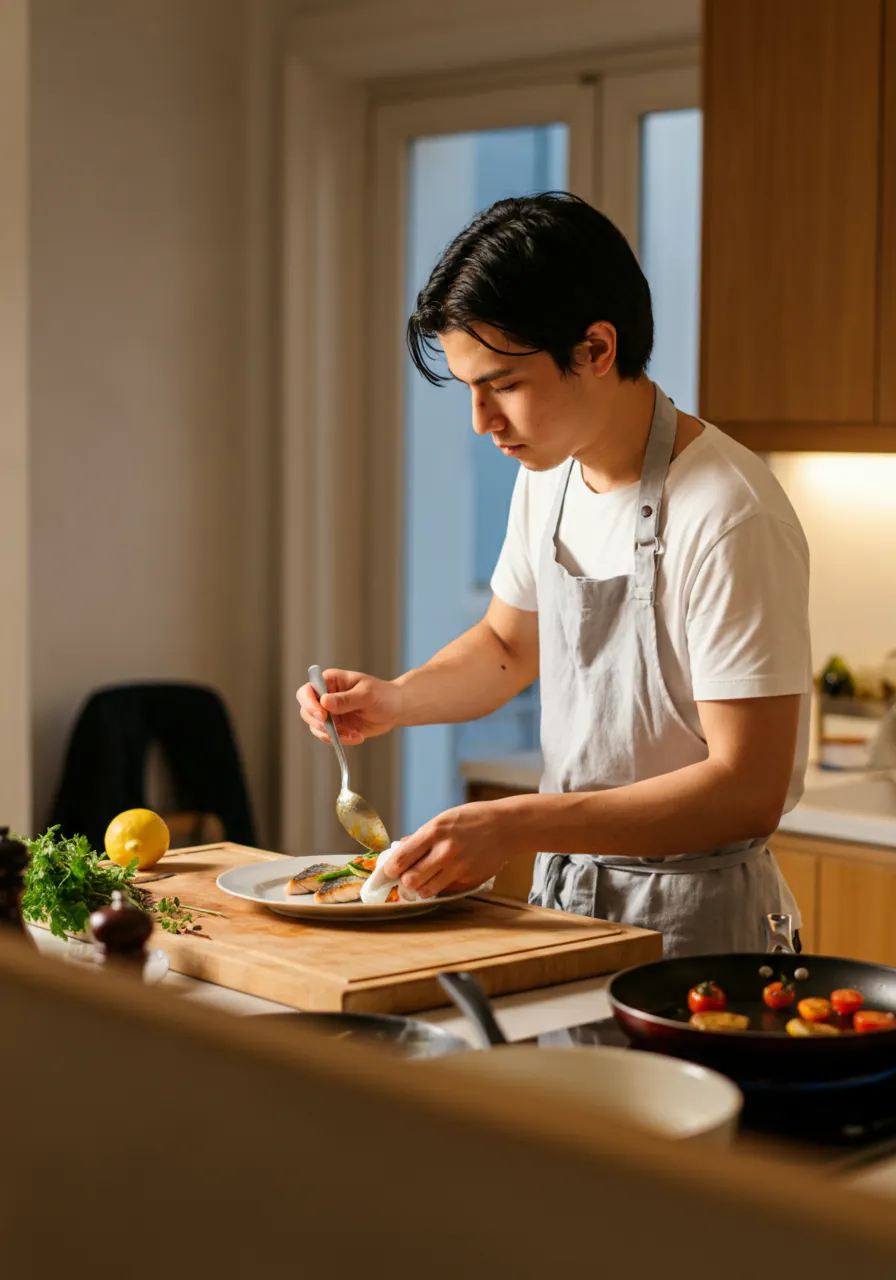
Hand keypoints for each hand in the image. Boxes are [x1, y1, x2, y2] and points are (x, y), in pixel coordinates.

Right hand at [296, 669, 402, 745]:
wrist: (395, 709)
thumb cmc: (383, 695)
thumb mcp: (366, 695)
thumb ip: (345, 699)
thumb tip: (324, 702)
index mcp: (330, 681)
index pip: (307, 691)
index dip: (309, 704)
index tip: (323, 715)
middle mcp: (325, 697)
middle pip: (306, 711)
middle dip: (319, 724)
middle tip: (336, 730)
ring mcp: (329, 713)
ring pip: (316, 727)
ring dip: (333, 734)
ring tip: (354, 734)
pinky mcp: (336, 727)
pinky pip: (329, 737)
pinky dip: (341, 740)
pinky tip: (358, 736)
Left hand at [382, 801, 528, 897]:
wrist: (505, 827)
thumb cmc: (472, 820)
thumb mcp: (444, 820)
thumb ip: (421, 836)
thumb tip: (399, 848)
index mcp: (434, 832)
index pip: (401, 858)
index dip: (390, 869)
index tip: (389, 871)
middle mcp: (444, 851)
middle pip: (410, 880)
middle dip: (405, 880)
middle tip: (408, 876)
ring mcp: (458, 867)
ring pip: (426, 891)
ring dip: (422, 887)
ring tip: (425, 879)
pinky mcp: (469, 879)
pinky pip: (445, 890)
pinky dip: (440, 887)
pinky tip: (445, 876)